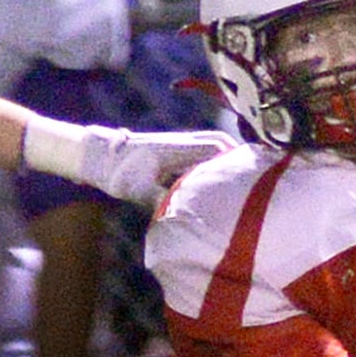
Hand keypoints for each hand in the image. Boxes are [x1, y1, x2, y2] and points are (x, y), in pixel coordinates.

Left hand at [22, 115, 236, 205]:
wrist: (100, 157)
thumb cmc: (117, 171)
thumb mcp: (138, 189)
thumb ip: (161, 199)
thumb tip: (180, 213)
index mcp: (179, 147)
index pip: (218, 148)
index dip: (236, 160)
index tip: (252, 176)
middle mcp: (184, 142)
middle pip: (222, 145)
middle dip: (238, 160)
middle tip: (255, 180)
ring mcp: (181, 146)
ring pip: (214, 149)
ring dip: (226, 162)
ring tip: (242, 183)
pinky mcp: (176, 154)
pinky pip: (203, 156)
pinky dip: (213, 166)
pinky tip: (218, 185)